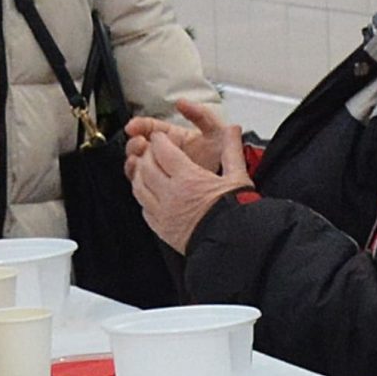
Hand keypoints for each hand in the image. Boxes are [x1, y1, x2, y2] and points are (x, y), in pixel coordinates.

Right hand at [122, 98, 231, 180]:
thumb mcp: (216, 130)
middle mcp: (165, 153)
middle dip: (134, 143)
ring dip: (133, 160)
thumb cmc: (226, 157)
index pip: (151, 127)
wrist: (232, 182)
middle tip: (138, 144)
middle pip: (140, 146)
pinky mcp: (162, 186)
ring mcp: (162, 170)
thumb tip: (181, 102)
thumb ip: (200, 113)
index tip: (133, 127)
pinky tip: (139, 175)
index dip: (139, 125)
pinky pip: (144, 181)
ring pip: (139, 164)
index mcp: (175, 137)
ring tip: (137, 160)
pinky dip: (138, 177)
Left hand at [129, 122, 253, 252]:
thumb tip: (233, 130)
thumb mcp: (237, 177)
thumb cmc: (236, 214)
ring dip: (139, 175)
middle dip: (146, 154)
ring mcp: (163, 213)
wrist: (232, 245)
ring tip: (146, 169)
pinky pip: (143, 209)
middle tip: (152, 150)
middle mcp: (171, 194)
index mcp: (188, 179)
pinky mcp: (161, 229)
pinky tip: (149, 195)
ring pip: (138, 187)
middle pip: (146, 166)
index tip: (161, 137)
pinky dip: (143, 198)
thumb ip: (232, 150)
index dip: (159, 140)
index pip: (163, 151)